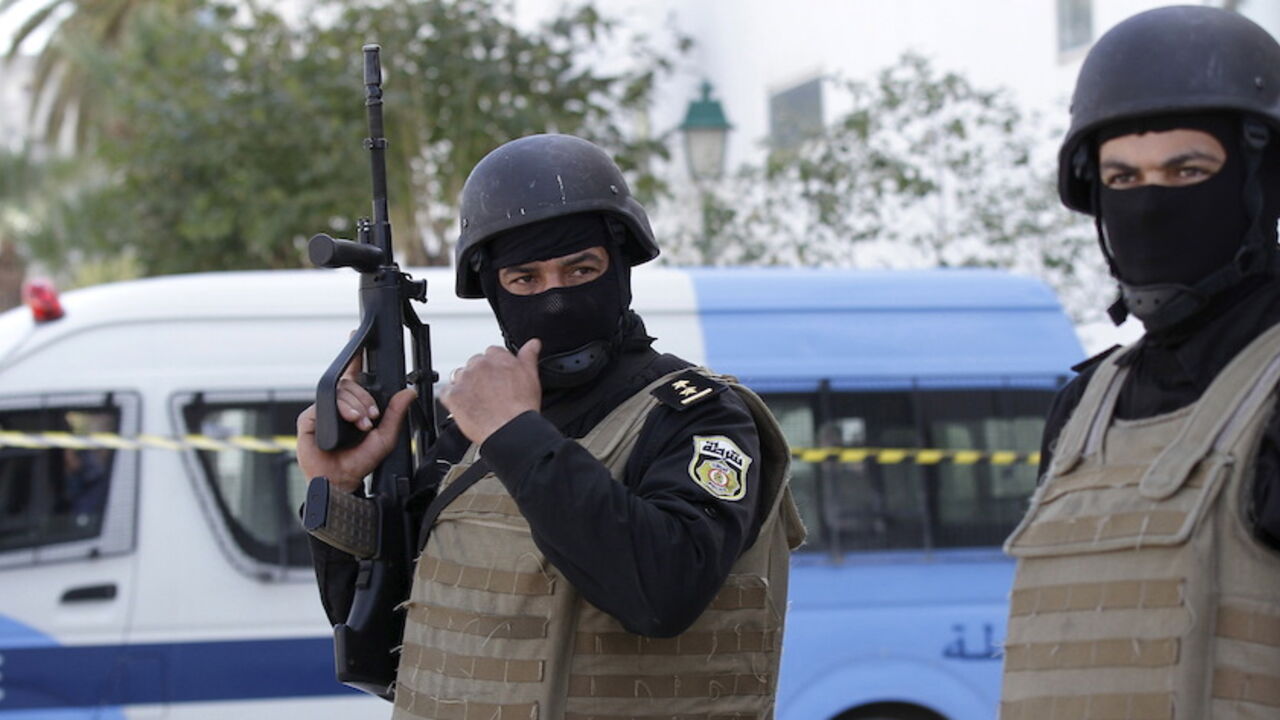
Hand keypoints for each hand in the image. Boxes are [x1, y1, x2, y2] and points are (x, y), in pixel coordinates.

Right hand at [295, 350, 416, 492]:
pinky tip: (349, 421)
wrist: (340, 479)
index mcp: (354, 406)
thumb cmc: (359, 461)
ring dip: (356, 405)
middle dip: (365, 398)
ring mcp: (322, 409)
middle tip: (371, 418)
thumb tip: (408, 393)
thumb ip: (395, 414)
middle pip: (351, 384)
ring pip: (340, 390)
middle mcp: (338, 405)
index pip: (355, 376)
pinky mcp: (309, 417)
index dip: (356, 357)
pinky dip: (342, 408)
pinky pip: (325, 401)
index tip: (356, 337)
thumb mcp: (385, 437)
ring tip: (362, 423)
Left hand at [441, 339, 541, 444]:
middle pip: (475, 364)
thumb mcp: (532, 377)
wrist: (509, 429)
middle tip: (490, 391)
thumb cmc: (521, 407)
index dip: (496, 366)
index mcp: (497, 358)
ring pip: (460, 376)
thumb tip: (532, 344)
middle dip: (480, 375)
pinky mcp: (453, 396)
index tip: (499, 376)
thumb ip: (529, 356)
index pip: (492, 353)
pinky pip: (446, 393)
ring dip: (466, 385)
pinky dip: (453, 398)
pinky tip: (465, 406)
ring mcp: (464, 380)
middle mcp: (479, 366)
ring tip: (478, 400)